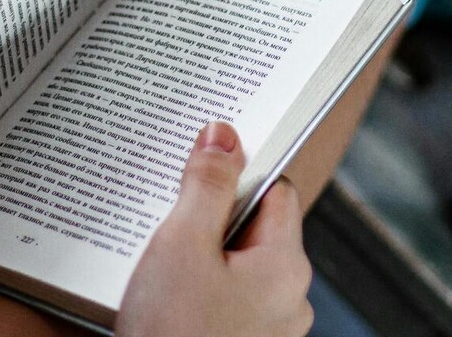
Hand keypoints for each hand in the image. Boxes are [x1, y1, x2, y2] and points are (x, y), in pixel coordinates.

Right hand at [115, 122, 313, 336]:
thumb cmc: (172, 336)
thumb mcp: (181, 245)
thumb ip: (206, 184)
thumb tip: (225, 135)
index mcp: (287, 264)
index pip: (275, 190)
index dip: (237, 173)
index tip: (201, 166)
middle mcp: (290, 300)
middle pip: (255, 229)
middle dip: (211, 219)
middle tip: (169, 218)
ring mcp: (268, 331)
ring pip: (237, 269)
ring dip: (201, 258)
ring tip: (160, 264)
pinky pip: (226, 303)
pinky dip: (199, 293)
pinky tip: (165, 299)